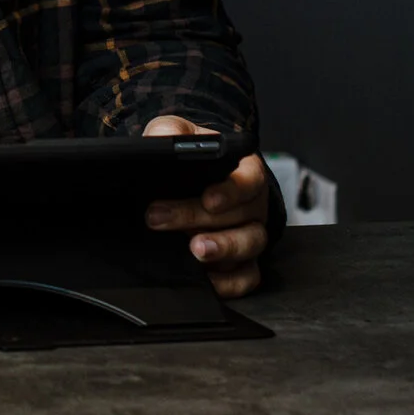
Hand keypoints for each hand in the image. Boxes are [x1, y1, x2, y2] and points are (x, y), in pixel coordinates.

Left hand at [143, 115, 270, 298]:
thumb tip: (160, 139)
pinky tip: (205, 280)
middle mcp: (255, 204)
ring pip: (249, 246)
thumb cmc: (194, 155)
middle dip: (197, 218)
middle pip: (240, 216)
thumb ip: (171, 130)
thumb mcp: (181, 133)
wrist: (194, 177)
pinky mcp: (244, 261)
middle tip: (158, 217)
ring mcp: (251, 234)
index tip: (208, 199)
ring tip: (193, 251)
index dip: (231, 191)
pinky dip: (229, 283)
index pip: (249, 180)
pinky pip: (247, 278)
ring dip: (221, 250)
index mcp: (246, 170)